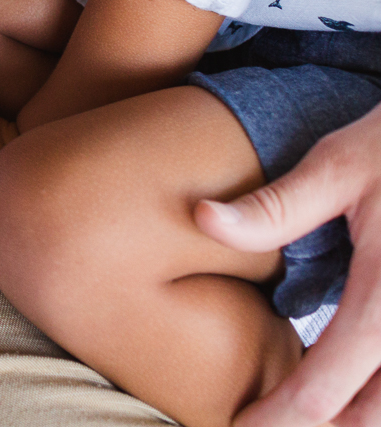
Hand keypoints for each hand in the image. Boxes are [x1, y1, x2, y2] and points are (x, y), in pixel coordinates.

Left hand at [196, 103, 380, 426]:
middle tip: (266, 426)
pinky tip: (350, 386)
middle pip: (374, 416)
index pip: (327, 386)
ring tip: (302, 415)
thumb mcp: (340, 164)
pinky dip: (380, 392)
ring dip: (358, 418)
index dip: (281, 418)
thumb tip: (201, 219)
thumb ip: (278, 205)